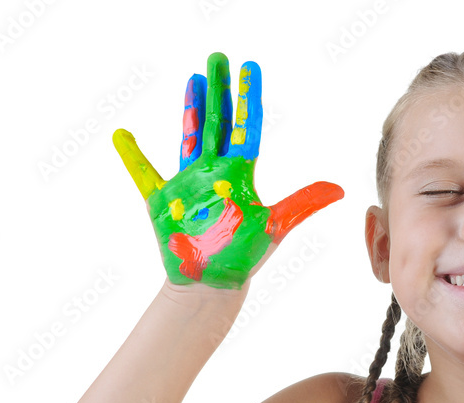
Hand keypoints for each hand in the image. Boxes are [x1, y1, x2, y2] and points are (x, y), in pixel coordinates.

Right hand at [113, 52, 343, 288]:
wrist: (214, 283)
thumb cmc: (244, 256)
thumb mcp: (276, 225)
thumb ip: (303, 203)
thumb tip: (342, 190)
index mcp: (239, 174)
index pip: (246, 128)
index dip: (248, 98)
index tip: (249, 69)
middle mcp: (214, 171)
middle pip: (217, 123)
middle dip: (219, 91)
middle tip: (218, 58)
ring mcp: (188, 183)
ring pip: (189, 137)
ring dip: (191, 109)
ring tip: (195, 80)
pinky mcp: (162, 200)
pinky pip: (144, 174)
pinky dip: (132, 157)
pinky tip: (121, 135)